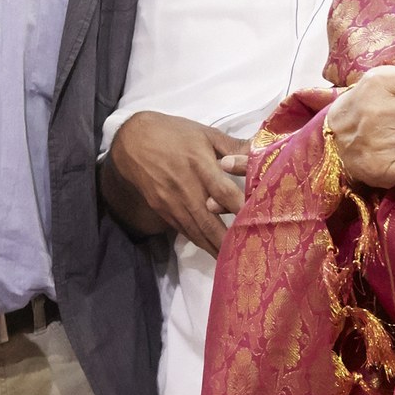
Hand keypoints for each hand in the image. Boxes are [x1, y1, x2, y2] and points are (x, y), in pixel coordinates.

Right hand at [106, 110, 247, 252]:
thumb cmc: (174, 134)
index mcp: (199, 164)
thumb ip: (234, 146)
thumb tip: (262, 151)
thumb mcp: (205, 134)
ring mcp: (172, 202)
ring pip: (197, 231)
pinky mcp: (164, 210)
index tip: (259, 221)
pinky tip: (214, 252)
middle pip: (209, 220)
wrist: (132, 142)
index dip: (240, 208)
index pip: (224, 191)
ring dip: (215, 248)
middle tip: (249, 255)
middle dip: (228, 241)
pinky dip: (201, 243)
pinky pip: (185, 230)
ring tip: (235, 261)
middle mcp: (186, 187)